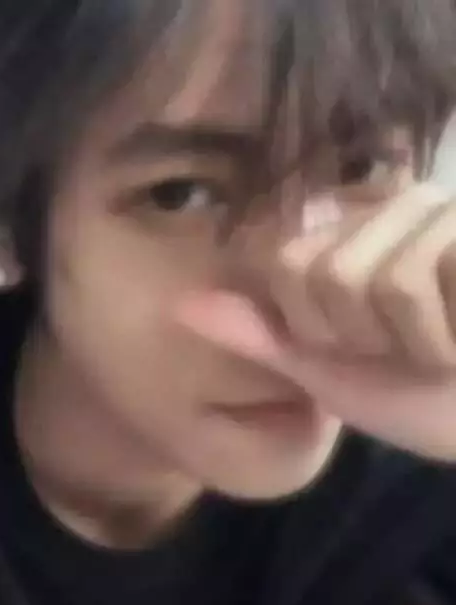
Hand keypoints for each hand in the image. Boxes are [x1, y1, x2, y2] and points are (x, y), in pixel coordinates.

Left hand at [175, 184, 455, 461]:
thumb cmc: (415, 395)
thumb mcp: (320, 369)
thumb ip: (256, 334)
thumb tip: (180, 306)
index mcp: (350, 234)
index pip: (287, 264)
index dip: (315, 325)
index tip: (362, 343)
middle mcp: (394, 204)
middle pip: (325, 271)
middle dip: (363, 334)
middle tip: (409, 347)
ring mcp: (440, 211)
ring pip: (370, 279)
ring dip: (406, 340)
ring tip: (442, 344)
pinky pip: (408, 284)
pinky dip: (435, 337)